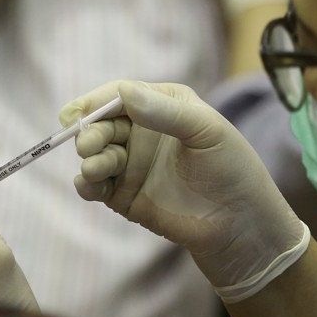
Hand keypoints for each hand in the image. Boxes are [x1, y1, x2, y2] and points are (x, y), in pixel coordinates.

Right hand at [60, 80, 308, 301]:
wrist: (239, 224)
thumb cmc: (230, 169)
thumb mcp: (205, 130)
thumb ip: (165, 112)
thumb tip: (124, 91)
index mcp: (162, 104)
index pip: (119, 95)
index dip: (95, 102)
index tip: (77, 113)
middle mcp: (141, 130)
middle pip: (101, 124)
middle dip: (91, 132)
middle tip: (88, 145)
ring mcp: (130, 163)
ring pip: (95, 154)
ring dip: (90, 159)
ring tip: (96, 169)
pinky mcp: (122, 194)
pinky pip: (94, 185)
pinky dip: (86, 184)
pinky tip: (89, 185)